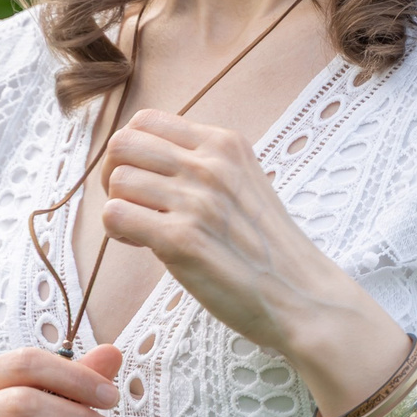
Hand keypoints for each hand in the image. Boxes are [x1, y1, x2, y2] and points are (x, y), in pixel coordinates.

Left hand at [98, 111, 405, 416]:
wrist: (302, 296)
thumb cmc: (269, 247)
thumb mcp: (245, 182)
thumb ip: (204, 165)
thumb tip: (149, 160)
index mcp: (224, 144)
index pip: (146, 121)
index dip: (132, 150)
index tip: (143, 178)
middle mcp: (210, 165)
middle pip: (122, 144)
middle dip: (114, 174)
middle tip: (131, 203)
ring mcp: (196, 200)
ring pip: (117, 180)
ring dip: (118, 207)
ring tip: (141, 229)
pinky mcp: (181, 239)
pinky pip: (116, 215)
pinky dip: (118, 232)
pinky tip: (141, 244)